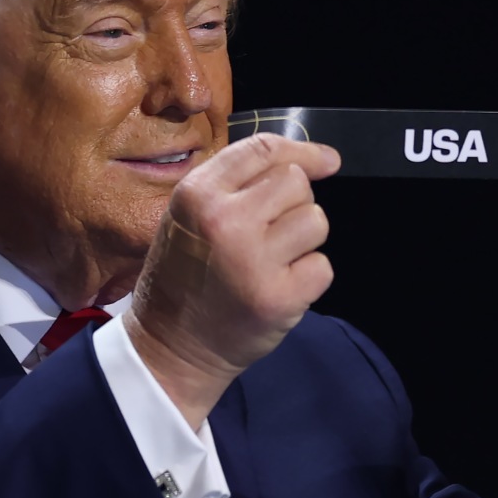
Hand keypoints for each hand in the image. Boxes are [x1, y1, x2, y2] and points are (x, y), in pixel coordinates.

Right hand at [127, 133, 339, 427]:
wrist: (170, 347)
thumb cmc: (186, 275)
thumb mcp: (192, 215)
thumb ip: (240, 184)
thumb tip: (323, 161)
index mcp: (198, 194)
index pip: (264, 149)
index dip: (304, 152)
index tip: (328, 162)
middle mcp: (224, 220)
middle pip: (296, 182)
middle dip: (294, 205)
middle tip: (270, 234)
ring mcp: (252, 260)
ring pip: (315, 220)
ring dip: (304, 240)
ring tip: (274, 261)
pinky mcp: (277, 298)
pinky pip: (322, 266)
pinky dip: (308, 278)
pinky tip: (279, 287)